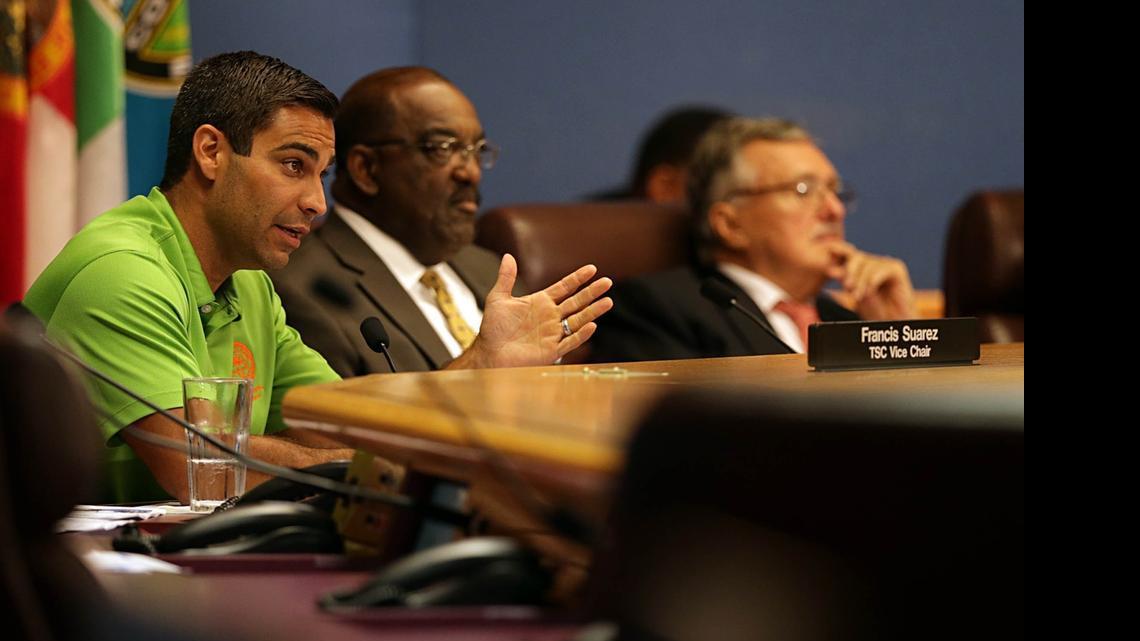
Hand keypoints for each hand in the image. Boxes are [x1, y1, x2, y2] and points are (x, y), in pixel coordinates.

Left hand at [453, 254, 612, 368]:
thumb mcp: (498, 298)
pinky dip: (581, 334)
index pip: (564, 287)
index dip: (578, 278)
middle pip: (576, 302)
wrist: (489, 353)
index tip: (592, 269)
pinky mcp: (552, 350)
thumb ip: (506, 278)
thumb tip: (508, 256)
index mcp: (541, 302)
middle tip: (607, 282)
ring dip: (593, 311)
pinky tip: (591, 325)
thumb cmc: (493, 329)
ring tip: (608, 301)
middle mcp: (550, 316)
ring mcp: (553, 333)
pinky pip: (570, 341)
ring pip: (578, 320)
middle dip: (591, 292)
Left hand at [827, 242, 915, 319]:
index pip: (847, 254)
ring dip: (861, 281)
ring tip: (858, 296)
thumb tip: (831, 269)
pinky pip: (882, 269)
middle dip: (850, 271)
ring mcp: (885, 264)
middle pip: (857, 257)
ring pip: (868, 264)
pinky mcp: (897, 269)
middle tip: (847, 287)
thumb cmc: (874, 310)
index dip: (838, 251)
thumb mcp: (856, 294)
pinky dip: (873, 280)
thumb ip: (846, 281)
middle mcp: (873, 263)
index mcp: (861, 268)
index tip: (829, 255)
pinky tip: (869, 290)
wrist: (893, 320)